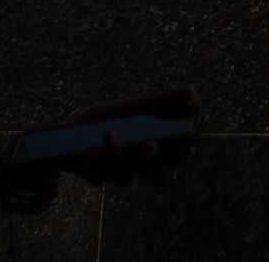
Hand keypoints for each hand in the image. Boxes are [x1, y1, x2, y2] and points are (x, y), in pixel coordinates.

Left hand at [67, 86, 196, 186]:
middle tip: (150, 145)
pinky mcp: (96, 176)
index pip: (175, 160)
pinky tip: (92, 147)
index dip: (182, 157)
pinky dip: (95, 162)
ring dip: (117, 155)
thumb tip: (192, 92)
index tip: (188, 146)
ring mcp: (118, 174)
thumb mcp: (137, 107)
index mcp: (155, 152)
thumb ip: (164, 102)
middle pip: (157, 177)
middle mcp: (140, 167)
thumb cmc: (114, 117)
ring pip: (124, 176)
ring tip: (110, 134)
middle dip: (155, 163)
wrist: (76, 127)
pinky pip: (97, 176)